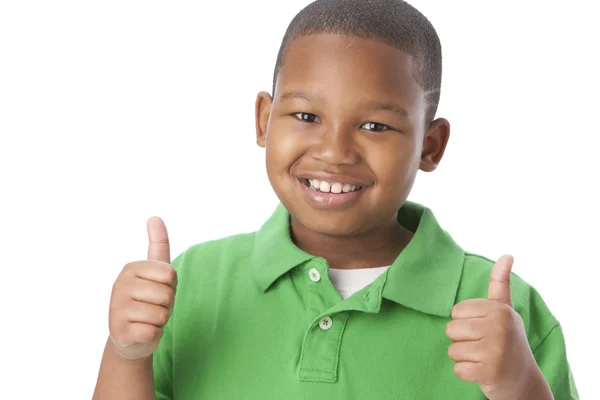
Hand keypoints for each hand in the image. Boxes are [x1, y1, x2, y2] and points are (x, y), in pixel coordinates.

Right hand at [108, 217, 177, 360]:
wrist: (132, 336)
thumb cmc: (149, 300)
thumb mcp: (156, 270)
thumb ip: (158, 243)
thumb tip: (155, 216)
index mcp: (131, 268)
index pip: (170, 274)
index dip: (171, 286)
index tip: (157, 290)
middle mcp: (119, 285)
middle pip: (167, 294)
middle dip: (166, 304)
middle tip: (152, 307)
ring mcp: (116, 309)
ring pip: (161, 313)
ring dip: (160, 320)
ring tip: (147, 319)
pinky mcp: (119, 332)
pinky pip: (153, 332)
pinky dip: (153, 334)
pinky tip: (141, 332)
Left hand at [446, 255, 550, 399]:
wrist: (524, 381)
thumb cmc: (508, 341)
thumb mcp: (505, 310)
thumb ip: (500, 283)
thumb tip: (507, 254)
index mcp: (499, 310)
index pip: (456, 311)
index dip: (465, 322)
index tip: (485, 330)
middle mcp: (499, 327)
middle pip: (451, 330)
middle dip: (463, 341)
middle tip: (484, 347)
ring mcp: (495, 350)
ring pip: (453, 350)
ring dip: (465, 358)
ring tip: (484, 358)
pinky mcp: (489, 371)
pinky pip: (458, 369)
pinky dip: (467, 374)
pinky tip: (483, 372)